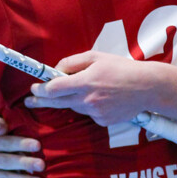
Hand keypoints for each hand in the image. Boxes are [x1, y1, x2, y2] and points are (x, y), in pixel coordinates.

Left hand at [25, 51, 166, 125]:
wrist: (147, 87)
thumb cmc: (122, 68)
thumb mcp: (96, 57)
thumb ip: (73, 62)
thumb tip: (56, 69)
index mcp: (86, 81)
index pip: (55, 89)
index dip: (41, 90)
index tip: (34, 89)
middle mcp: (89, 99)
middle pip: (58, 103)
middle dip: (42, 101)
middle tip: (29, 102)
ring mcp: (96, 112)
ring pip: (75, 107)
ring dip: (71, 100)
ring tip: (85, 90)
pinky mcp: (103, 121)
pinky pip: (89, 113)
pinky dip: (89, 106)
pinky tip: (102, 98)